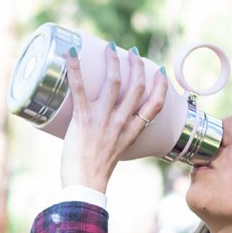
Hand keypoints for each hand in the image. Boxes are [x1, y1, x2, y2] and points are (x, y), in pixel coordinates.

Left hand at [60, 43, 168, 192]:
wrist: (85, 185)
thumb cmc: (95, 174)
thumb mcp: (115, 153)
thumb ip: (114, 138)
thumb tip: (103, 130)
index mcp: (131, 132)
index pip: (155, 105)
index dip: (160, 86)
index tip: (159, 71)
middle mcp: (120, 122)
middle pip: (135, 87)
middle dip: (136, 66)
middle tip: (132, 52)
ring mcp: (103, 120)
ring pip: (114, 82)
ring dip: (113, 61)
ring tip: (111, 47)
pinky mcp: (83, 120)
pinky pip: (80, 89)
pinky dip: (75, 69)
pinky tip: (71, 53)